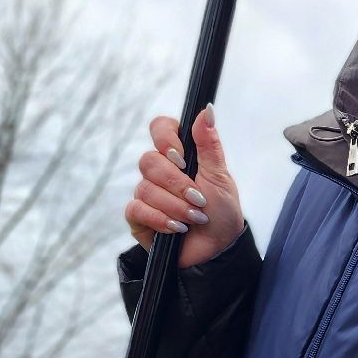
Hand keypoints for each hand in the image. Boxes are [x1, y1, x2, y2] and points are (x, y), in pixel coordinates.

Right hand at [123, 107, 243, 266]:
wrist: (218, 249)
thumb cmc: (222, 211)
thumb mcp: (220, 176)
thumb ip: (209, 143)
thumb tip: (207, 109)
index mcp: (178, 154)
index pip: (159, 127)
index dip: (166, 139)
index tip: (183, 157)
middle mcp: (159, 170)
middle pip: (149, 160)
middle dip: (177, 184)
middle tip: (198, 199)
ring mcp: (146, 193)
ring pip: (145, 188)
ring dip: (175, 206)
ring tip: (194, 218)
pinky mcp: (138, 217)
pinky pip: (136, 209)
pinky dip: (160, 219)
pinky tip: (177, 228)